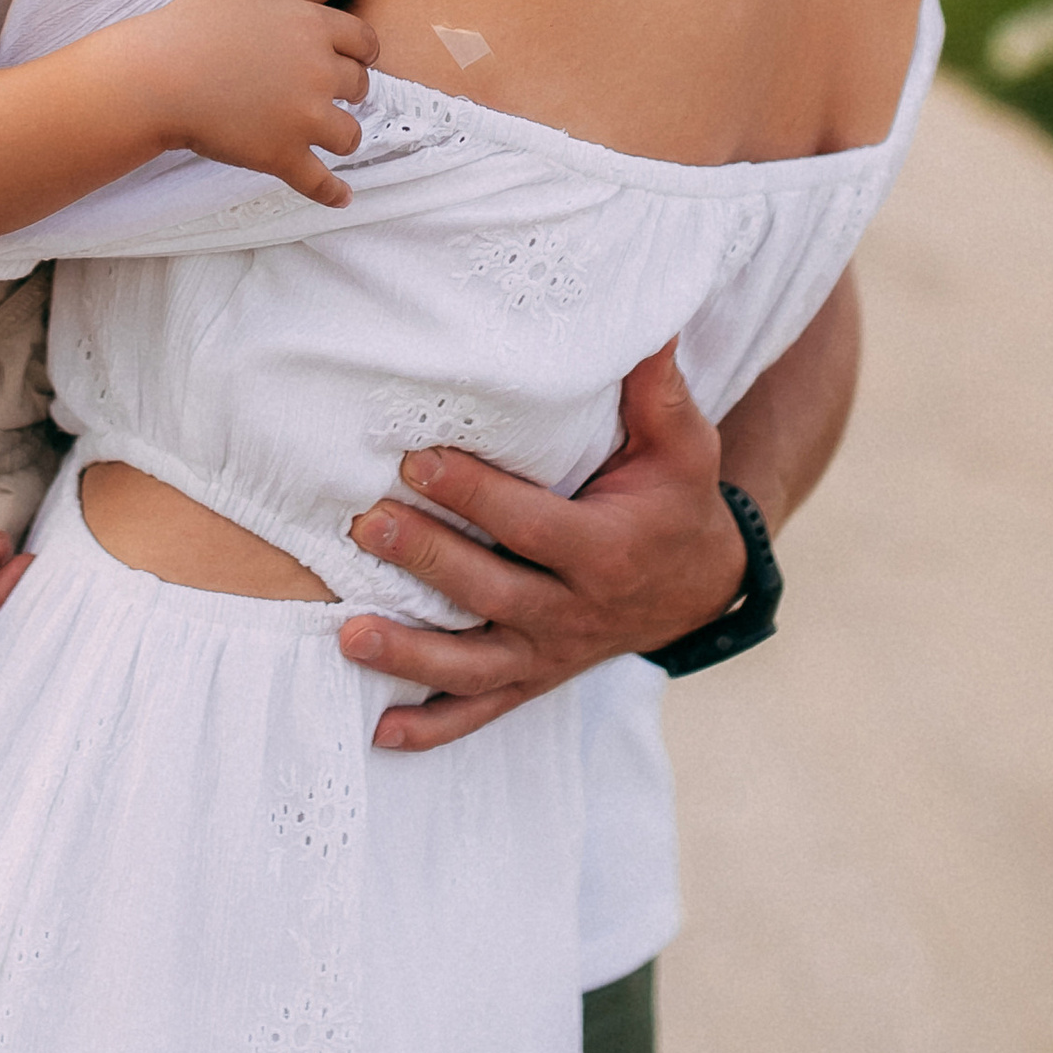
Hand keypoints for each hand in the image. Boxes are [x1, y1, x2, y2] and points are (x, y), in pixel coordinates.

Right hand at [127, 0, 378, 205]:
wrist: (153, 79)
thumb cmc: (190, 25)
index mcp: (312, 26)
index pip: (365, 43)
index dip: (358, 53)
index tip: (350, 61)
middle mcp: (318, 72)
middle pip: (359, 88)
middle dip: (344, 92)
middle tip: (318, 94)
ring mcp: (304, 118)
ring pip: (349, 135)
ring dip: (338, 136)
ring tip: (320, 136)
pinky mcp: (283, 157)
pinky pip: (321, 182)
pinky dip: (333, 193)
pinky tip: (342, 198)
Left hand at [336, 346, 747, 749]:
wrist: (701, 586)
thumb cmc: (676, 501)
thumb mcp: (682, 446)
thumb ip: (659, 391)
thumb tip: (649, 321)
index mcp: (606, 551)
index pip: (531, 524)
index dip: (475, 494)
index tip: (418, 461)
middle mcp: (575, 612)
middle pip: (491, 591)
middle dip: (426, 560)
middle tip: (365, 527)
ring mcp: (550, 653)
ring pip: (475, 664)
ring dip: (412, 655)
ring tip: (350, 634)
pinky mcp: (535, 679)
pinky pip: (482, 711)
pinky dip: (433, 726)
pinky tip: (380, 732)